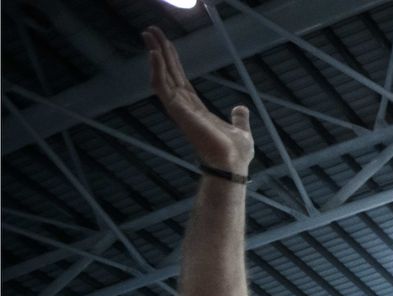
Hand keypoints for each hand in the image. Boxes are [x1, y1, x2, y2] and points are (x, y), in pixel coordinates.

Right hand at [144, 28, 253, 172]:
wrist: (233, 165)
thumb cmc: (235, 153)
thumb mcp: (241, 130)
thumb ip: (239, 118)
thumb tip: (240, 108)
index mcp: (196, 108)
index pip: (180, 79)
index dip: (172, 60)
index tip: (165, 43)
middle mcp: (184, 107)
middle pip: (168, 73)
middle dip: (159, 51)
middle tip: (149, 30)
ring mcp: (179, 109)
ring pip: (162, 76)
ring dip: (155, 55)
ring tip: (148, 34)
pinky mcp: (179, 112)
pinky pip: (163, 87)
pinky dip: (157, 71)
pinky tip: (153, 54)